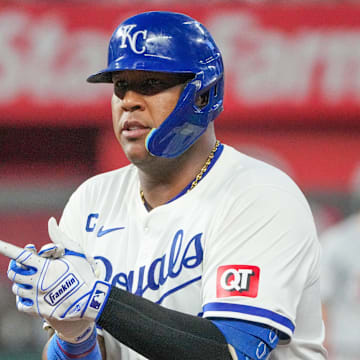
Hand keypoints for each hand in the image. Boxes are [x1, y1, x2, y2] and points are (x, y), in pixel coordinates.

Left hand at [0, 219, 110, 342]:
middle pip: (14, 273)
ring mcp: (37, 296)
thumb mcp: (75, 252)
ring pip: (16, 289)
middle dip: (16, 267)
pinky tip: (32, 295)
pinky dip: (23, 298)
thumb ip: (59, 236)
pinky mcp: (38, 309)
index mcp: (45, 266)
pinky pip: (21, 304)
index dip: (6, 248)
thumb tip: (50, 221)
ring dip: (21, 283)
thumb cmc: (83, 273)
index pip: (21, 255)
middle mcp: (38, 281)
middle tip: (24, 267)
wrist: (90, 300)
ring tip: (32, 281)